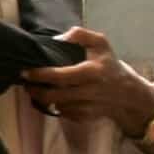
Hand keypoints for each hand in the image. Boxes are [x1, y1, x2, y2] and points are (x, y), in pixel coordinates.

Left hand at [22, 26, 153, 134]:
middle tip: (25, 83)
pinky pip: (62, 112)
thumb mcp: (101, 44)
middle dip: (35, 90)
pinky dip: (55, 105)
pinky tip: (55, 96)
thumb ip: (81, 35)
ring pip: (55, 105)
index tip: (25, 72)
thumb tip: (59, 38)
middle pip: (52, 96)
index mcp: (91, 72)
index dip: (40, 75)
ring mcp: (86, 107)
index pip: (59, 76)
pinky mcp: (84, 117)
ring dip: (43, 98)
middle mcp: (88, 91)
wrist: (127, 94)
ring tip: (37, 88)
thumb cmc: (109, 65)